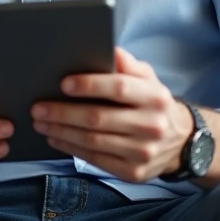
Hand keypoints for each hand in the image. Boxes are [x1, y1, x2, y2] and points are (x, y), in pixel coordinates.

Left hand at [31, 47, 193, 183]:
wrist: (181, 141)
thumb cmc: (152, 102)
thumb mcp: (148, 78)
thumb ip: (127, 63)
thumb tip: (107, 48)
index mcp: (155, 97)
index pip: (119, 88)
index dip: (90, 85)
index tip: (63, 84)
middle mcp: (152, 125)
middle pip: (99, 118)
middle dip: (63, 112)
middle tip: (38, 107)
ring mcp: (144, 152)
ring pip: (93, 141)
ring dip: (61, 131)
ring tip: (40, 122)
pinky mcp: (134, 172)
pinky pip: (96, 160)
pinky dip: (71, 148)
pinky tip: (55, 138)